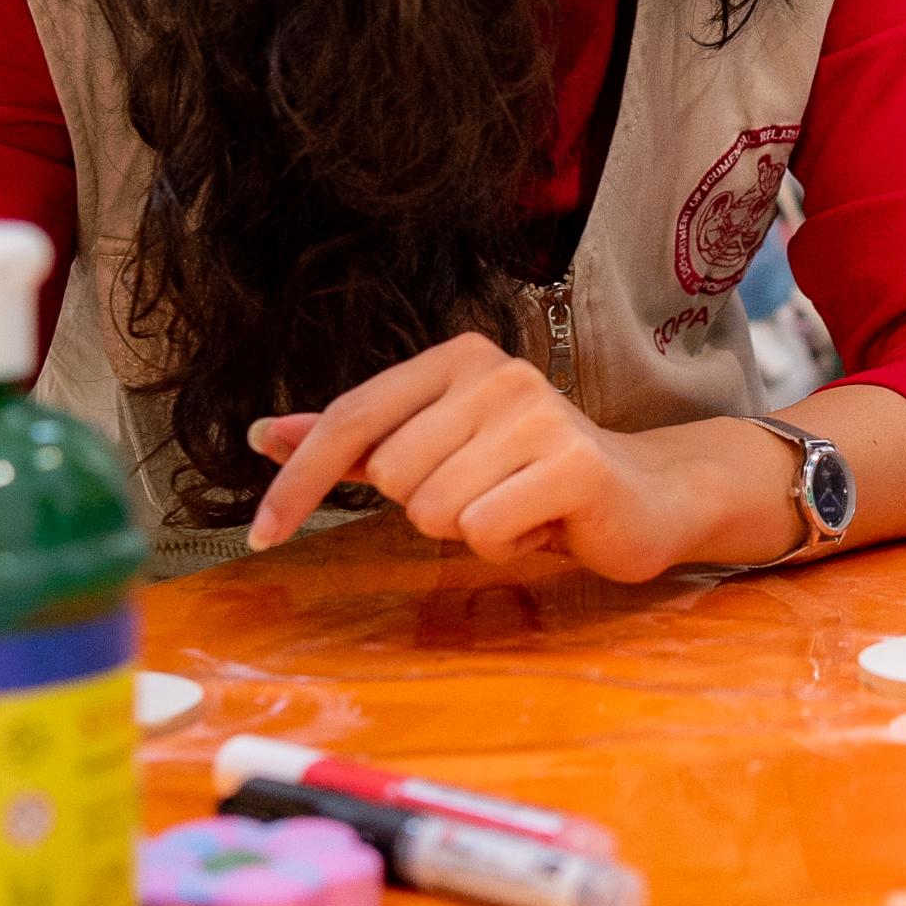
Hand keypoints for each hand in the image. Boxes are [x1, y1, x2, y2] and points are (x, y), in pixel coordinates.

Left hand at [246, 333, 806, 578]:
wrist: (644, 494)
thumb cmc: (529, 473)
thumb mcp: (437, 447)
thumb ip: (356, 440)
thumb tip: (262, 434)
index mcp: (457, 359)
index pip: (350, 418)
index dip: (297, 482)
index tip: (261, 535)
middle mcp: (497, 373)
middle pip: (394, 476)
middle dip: (427, 507)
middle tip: (483, 497)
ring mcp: (539, 414)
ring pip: (434, 510)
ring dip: (469, 530)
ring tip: (515, 510)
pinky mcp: (573, 464)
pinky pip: (484, 531)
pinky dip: (504, 546)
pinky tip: (540, 527)